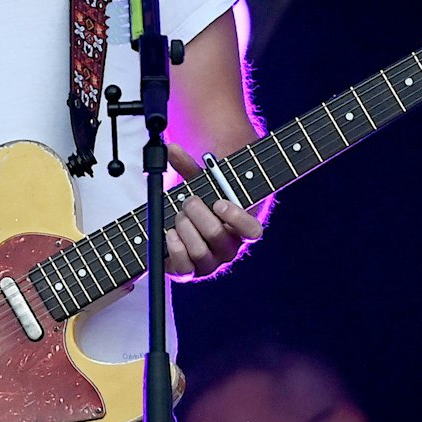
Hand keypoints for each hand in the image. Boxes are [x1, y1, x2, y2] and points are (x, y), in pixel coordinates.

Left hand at [164, 141, 263, 278]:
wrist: (184, 227)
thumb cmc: (200, 203)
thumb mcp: (199, 183)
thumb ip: (188, 166)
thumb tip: (170, 149)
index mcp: (241, 229)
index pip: (252, 231)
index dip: (237, 218)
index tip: (219, 202)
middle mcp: (229, 249)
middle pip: (218, 237)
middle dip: (198, 214)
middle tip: (189, 201)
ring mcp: (210, 263)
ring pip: (200, 252)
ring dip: (185, 228)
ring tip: (179, 215)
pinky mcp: (189, 272)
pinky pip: (184, 268)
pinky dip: (174, 248)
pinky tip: (170, 233)